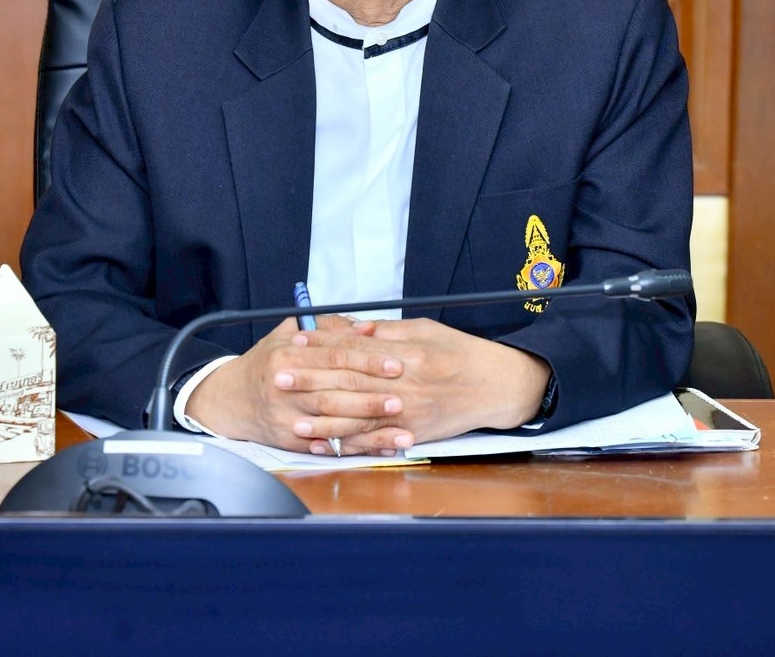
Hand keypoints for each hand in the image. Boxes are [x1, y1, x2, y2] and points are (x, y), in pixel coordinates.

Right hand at [183, 315, 413, 454]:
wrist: (231, 399)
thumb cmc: (266, 364)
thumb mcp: (286, 335)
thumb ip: (327, 329)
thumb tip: (367, 328)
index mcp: (287, 356)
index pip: (334, 356)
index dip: (367, 359)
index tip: (395, 363)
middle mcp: (285, 386)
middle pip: (336, 390)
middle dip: (372, 394)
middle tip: (402, 396)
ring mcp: (287, 417)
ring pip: (334, 421)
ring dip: (370, 425)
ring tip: (400, 425)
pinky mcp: (289, 440)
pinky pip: (328, 446)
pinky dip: (356, 448)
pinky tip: (380, 448)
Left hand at [292, 317, 551, 443]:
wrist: (496, 386)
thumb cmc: (461, 353)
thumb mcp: (425, 330)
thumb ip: (388, 331)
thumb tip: (354, 328)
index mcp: (406, 353)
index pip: (354, 349)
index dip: (322, 347)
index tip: (295, 343)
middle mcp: (404, 385)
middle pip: (348, 382)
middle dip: (310, 381)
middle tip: (278, 378)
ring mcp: (407, 413)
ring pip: (356, 418)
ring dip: (320, 419)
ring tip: (290, 418)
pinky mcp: (413, 434)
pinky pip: (374, 442)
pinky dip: (347, 445)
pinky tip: (325, 446)